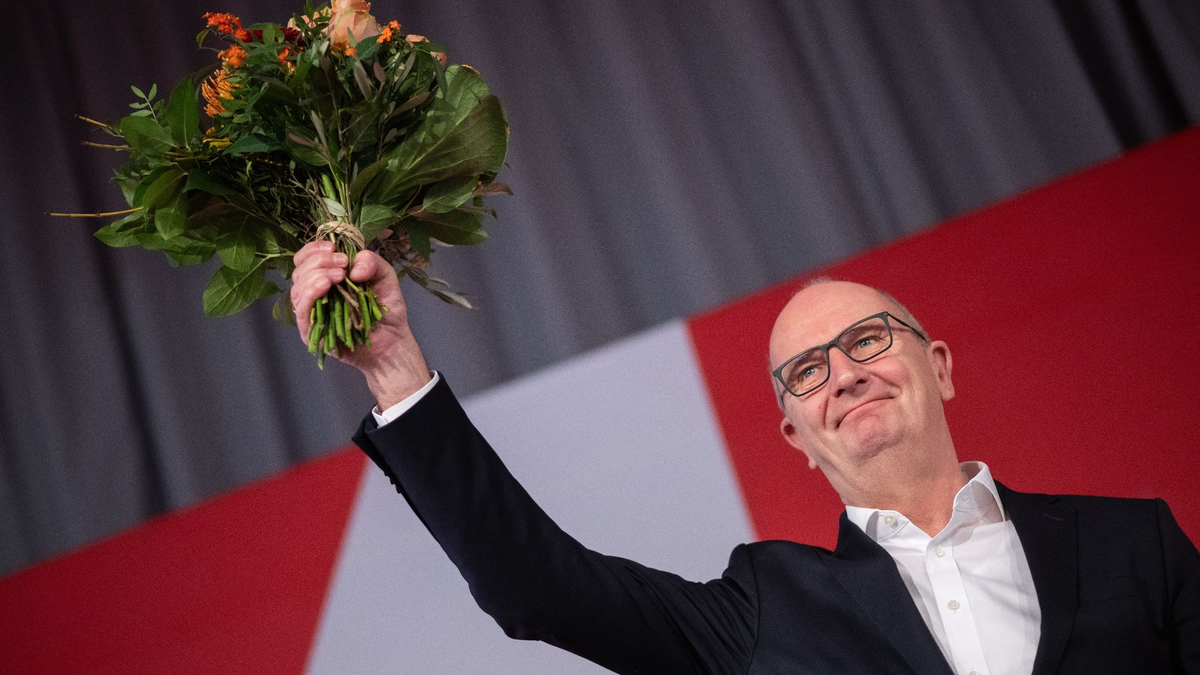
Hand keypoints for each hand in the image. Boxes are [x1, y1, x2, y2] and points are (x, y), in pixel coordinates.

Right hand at [291, 240, 431, 408]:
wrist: (392, 342)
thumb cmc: (386, 311)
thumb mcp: (385, 277)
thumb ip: (372, 262)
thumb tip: (352, 266)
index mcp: (326, 278)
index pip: (306, 259)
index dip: (314, 250)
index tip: (333, 248)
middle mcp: (314, 294)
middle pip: (299, 271)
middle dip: (319, 261)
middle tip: (342, 263)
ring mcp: (311, 313)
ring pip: (297, 288)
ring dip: (316, 275)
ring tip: (340, 276)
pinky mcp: (311, 331)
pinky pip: (302, 309)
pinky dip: (311, 293)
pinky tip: (326, 285)